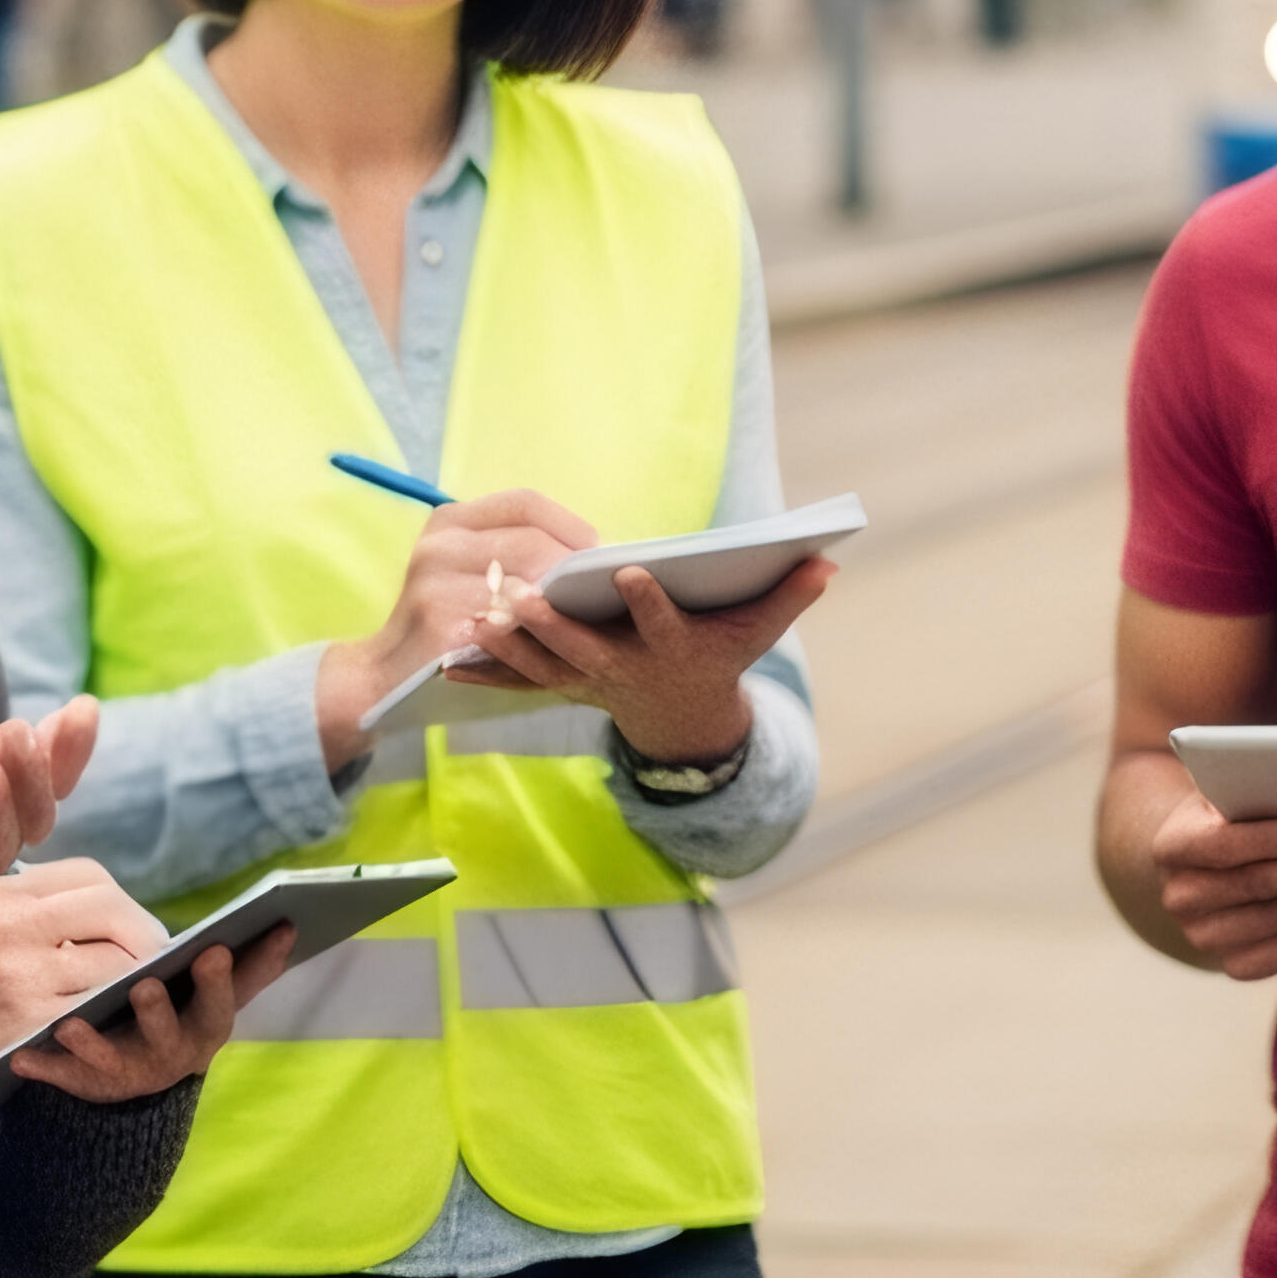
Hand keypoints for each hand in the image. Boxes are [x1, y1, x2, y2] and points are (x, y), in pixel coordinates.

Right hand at [0, 857, 168, 1105]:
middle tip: (156, 960)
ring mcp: (22, 970)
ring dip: (140, 976)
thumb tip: (110, 916)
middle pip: (112, 907)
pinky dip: (120, 1009)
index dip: (123, 903)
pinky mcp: (31, 1018)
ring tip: (142, 991)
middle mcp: (11, 923)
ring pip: (117, 957)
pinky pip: (102, 1005)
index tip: (134, 928)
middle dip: (144, 934)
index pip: (89, 876)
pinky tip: (121, 1019)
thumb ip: (31, 914)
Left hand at [13, 924, 279, 1107]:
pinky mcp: (90, 1085)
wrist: (138, 1072)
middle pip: (171, 1035)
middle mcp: (174, 1052)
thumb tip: (290, 922)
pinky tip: (23, 1056)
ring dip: (94, 1045)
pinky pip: (65, 1081)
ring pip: (114, 1062)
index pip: (223, 1000)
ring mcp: (130, 1071)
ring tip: (69, 1024)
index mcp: (206, 1022)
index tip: (214, 950)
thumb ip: (248, 964)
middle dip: (159, 1012)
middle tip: (144, 986)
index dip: (222, 980)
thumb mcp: (212, 992)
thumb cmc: (178, 1011)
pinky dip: (46, 1070)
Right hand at [311, 491, 603, 762]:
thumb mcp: (469, 572)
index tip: (598, 551)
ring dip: (563, 603)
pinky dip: (539, 633)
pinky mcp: (441, 626)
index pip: (524, 503)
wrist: (386, 672)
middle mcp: (439, 544)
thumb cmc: (446, 621)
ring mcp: (435, 583)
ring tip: (587, 617)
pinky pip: (509, 626)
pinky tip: (557, 642)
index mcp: (450, 521)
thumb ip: (515, 553)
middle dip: (574, 568)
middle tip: (602, 592)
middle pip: (531, 542)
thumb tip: (595, 551)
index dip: (570, 525)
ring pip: (525, 584)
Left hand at [468, 552, 836, 767]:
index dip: (647, 601)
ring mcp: (589, 682)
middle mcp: (626, 669)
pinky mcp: (561, 685)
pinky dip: (486, 674)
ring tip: (477, 617)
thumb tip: (828, 561)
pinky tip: (448, 659)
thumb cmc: (719, 656)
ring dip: (509, 646)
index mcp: (672, 649)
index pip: (661, 623)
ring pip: (543, 667)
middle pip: (586, 649)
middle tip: (523, 597)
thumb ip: (790, 596)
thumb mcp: (755, 631)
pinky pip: (518, 683)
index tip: (630, 573)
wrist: (681, 715)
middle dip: (555, 626)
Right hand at [1148, 794, 1276, 978]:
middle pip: (1262, 884)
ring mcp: (1205, 938)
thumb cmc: (1232, 815)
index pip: (1225, 845)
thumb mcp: (1233, 793)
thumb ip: (1265, 793)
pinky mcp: (1235, 965)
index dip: (1275, 838)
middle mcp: (1180, 898)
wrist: (1205, 863)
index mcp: (1173, 846)